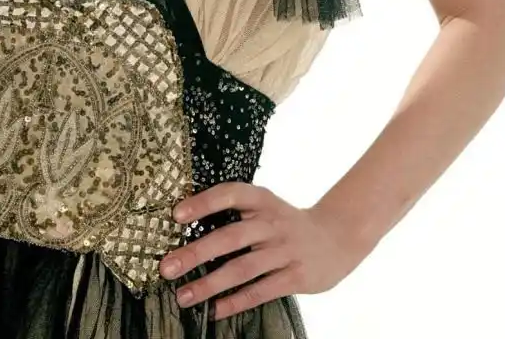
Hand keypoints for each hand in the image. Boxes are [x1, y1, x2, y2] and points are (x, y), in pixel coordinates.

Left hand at [158, 184, 362, 319]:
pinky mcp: (297, 276)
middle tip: (166, 267)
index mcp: (262, 200)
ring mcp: (286, 250)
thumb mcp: (266, 207)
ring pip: (243, 268)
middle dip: (195, 253)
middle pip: (230, 237)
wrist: (338, 237)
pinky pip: (262, 290)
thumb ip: (236, 214)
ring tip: (184, 296)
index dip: (203, 203)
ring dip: (210, 285)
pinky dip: (236, 301)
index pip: (230, 194)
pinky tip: (215, 311)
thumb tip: (186, 229)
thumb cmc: (287, 223)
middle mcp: (273, 223)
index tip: (175, 215)